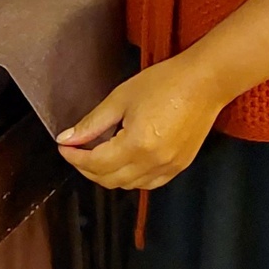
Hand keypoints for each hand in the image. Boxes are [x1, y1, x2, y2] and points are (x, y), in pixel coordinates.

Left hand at [56, 52, 230, 190]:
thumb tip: (69, 138)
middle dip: (87, 168)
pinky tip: (124, 162)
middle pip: (109, 180)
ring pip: (128, 185)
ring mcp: (169, 168)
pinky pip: (149, 184)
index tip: (64, 147)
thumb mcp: (120, 98)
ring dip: (108, 175)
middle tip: (76, 151)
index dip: (74, 157)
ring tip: (98, 154)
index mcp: (136, 145)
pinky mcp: (179, 166)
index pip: (96, 163)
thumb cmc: (165, 83)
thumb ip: (93, 123)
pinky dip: (131, 178)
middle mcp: (153, 162)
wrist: (204, 83)